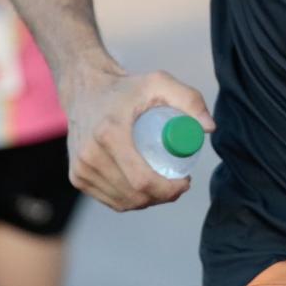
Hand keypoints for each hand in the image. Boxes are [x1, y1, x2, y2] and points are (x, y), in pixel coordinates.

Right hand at [66, 68, 211, 211]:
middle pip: (134, 196)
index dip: (168, 190)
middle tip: (179, 184)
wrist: (85, 89)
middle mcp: (90, 156)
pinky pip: (110, 200)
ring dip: (148, 201)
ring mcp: (80, 169)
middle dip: (163, 197)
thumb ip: (190, 99)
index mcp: (109, 135)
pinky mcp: (77, 177)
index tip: (185, 181)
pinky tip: (143, 190)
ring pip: (123, 202)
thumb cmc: (127, 88)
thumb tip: (209, 129)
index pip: (142, 181)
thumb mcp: (160, 83)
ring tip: (164, 185)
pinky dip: (130, 200)